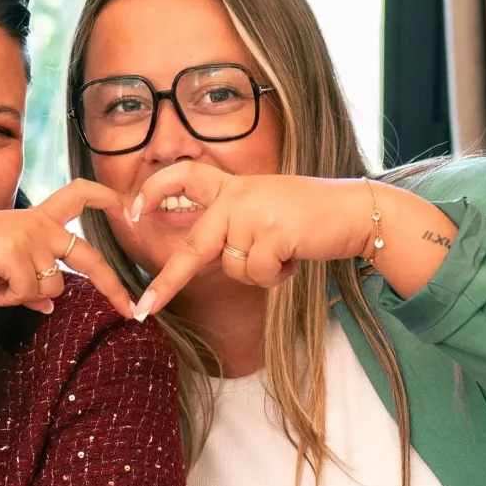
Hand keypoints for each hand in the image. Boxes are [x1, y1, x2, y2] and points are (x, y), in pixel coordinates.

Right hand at [0, 180, 135, 318]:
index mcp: (37, 216)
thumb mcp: (0, 268)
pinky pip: (28, 293)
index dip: (108, 199)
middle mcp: (38, 222)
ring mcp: (29, 235)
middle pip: (89, 256)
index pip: (81, 194)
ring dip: (26, 296)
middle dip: (114, 287)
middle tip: (131, 311)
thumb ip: (29, 280)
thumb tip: (50, 305)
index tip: (131, 212)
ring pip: (53, 286)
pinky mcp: (15, 252)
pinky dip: (9, 300)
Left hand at [129, 165, 375, 317]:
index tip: (130, 212)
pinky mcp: (273, 232)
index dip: (154, 191)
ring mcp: (254, 212)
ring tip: (286, 250)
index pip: (184, 176)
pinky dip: (277, 276)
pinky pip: (258, 273)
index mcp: (233, 186)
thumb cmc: (311, 217)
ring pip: (234, 268)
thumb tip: (203, 259)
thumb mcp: (266, 210)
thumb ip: (234, 226)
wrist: (356, 212)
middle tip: (143, 309)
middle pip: (195, 246)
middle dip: (167, 283)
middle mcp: (238, 195)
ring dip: (260, 272)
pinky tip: (295, 255)